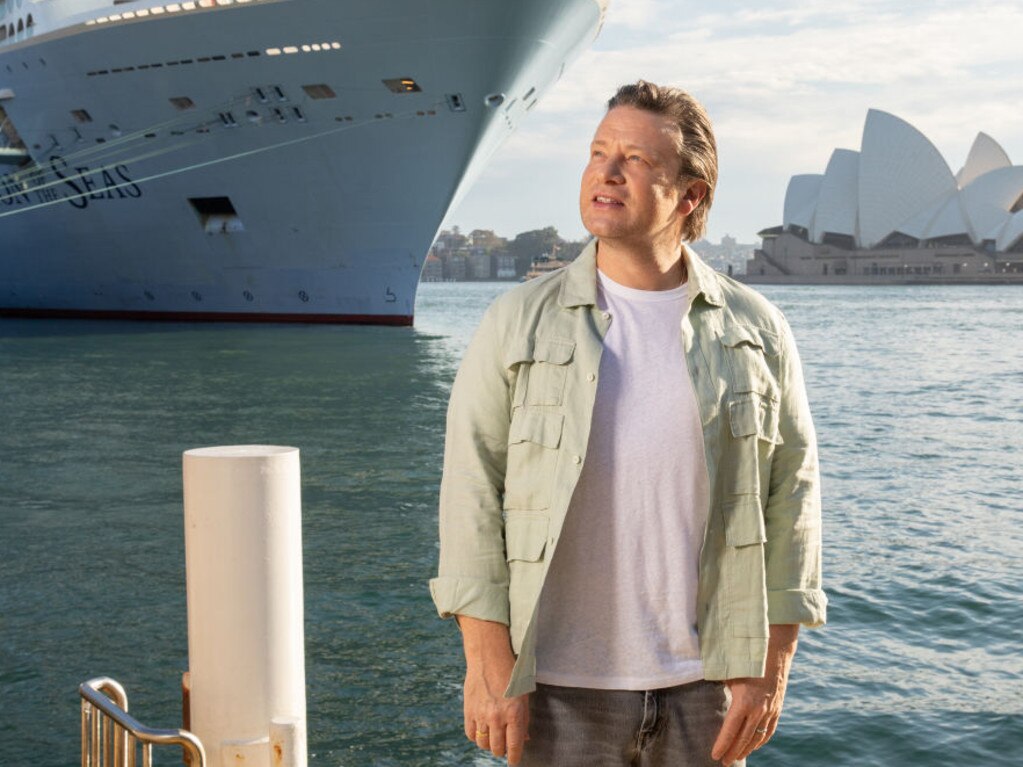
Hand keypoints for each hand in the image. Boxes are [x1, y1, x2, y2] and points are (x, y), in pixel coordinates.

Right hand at [458, 616, 529, 763]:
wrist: (488, 656)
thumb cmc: (511, 673)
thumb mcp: (523, 695)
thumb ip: (524, 719)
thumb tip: (525, 739)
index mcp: (514, 713)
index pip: (514, 746)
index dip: (514, 758)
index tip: (513, 762)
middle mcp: (497, 716)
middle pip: (497, 748)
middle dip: (502, 750)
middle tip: (505, 743)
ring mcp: (480, 714)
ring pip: (483, 744)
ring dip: (489, 744)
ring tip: (493, 735)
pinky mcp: (468, 710)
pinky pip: (470, 734)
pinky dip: (476, 736)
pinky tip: (482, 729)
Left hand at [711, 624, 797, 764]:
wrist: (775, 652)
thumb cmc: (746, 659)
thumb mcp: (728, 671)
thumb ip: (716, 683)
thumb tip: (693, 683)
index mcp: (743, 701)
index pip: (730, 730)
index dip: (722, 745)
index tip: (714, 756)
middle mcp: (758, 710)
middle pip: (744, 739)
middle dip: (733, 752)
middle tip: (723, 762)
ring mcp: (769, 711)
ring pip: (757, 738)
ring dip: (746, 749)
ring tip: (736, 757)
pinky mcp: (777, 709)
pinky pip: (769, 731)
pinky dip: (760, 741)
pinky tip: (754, 746)